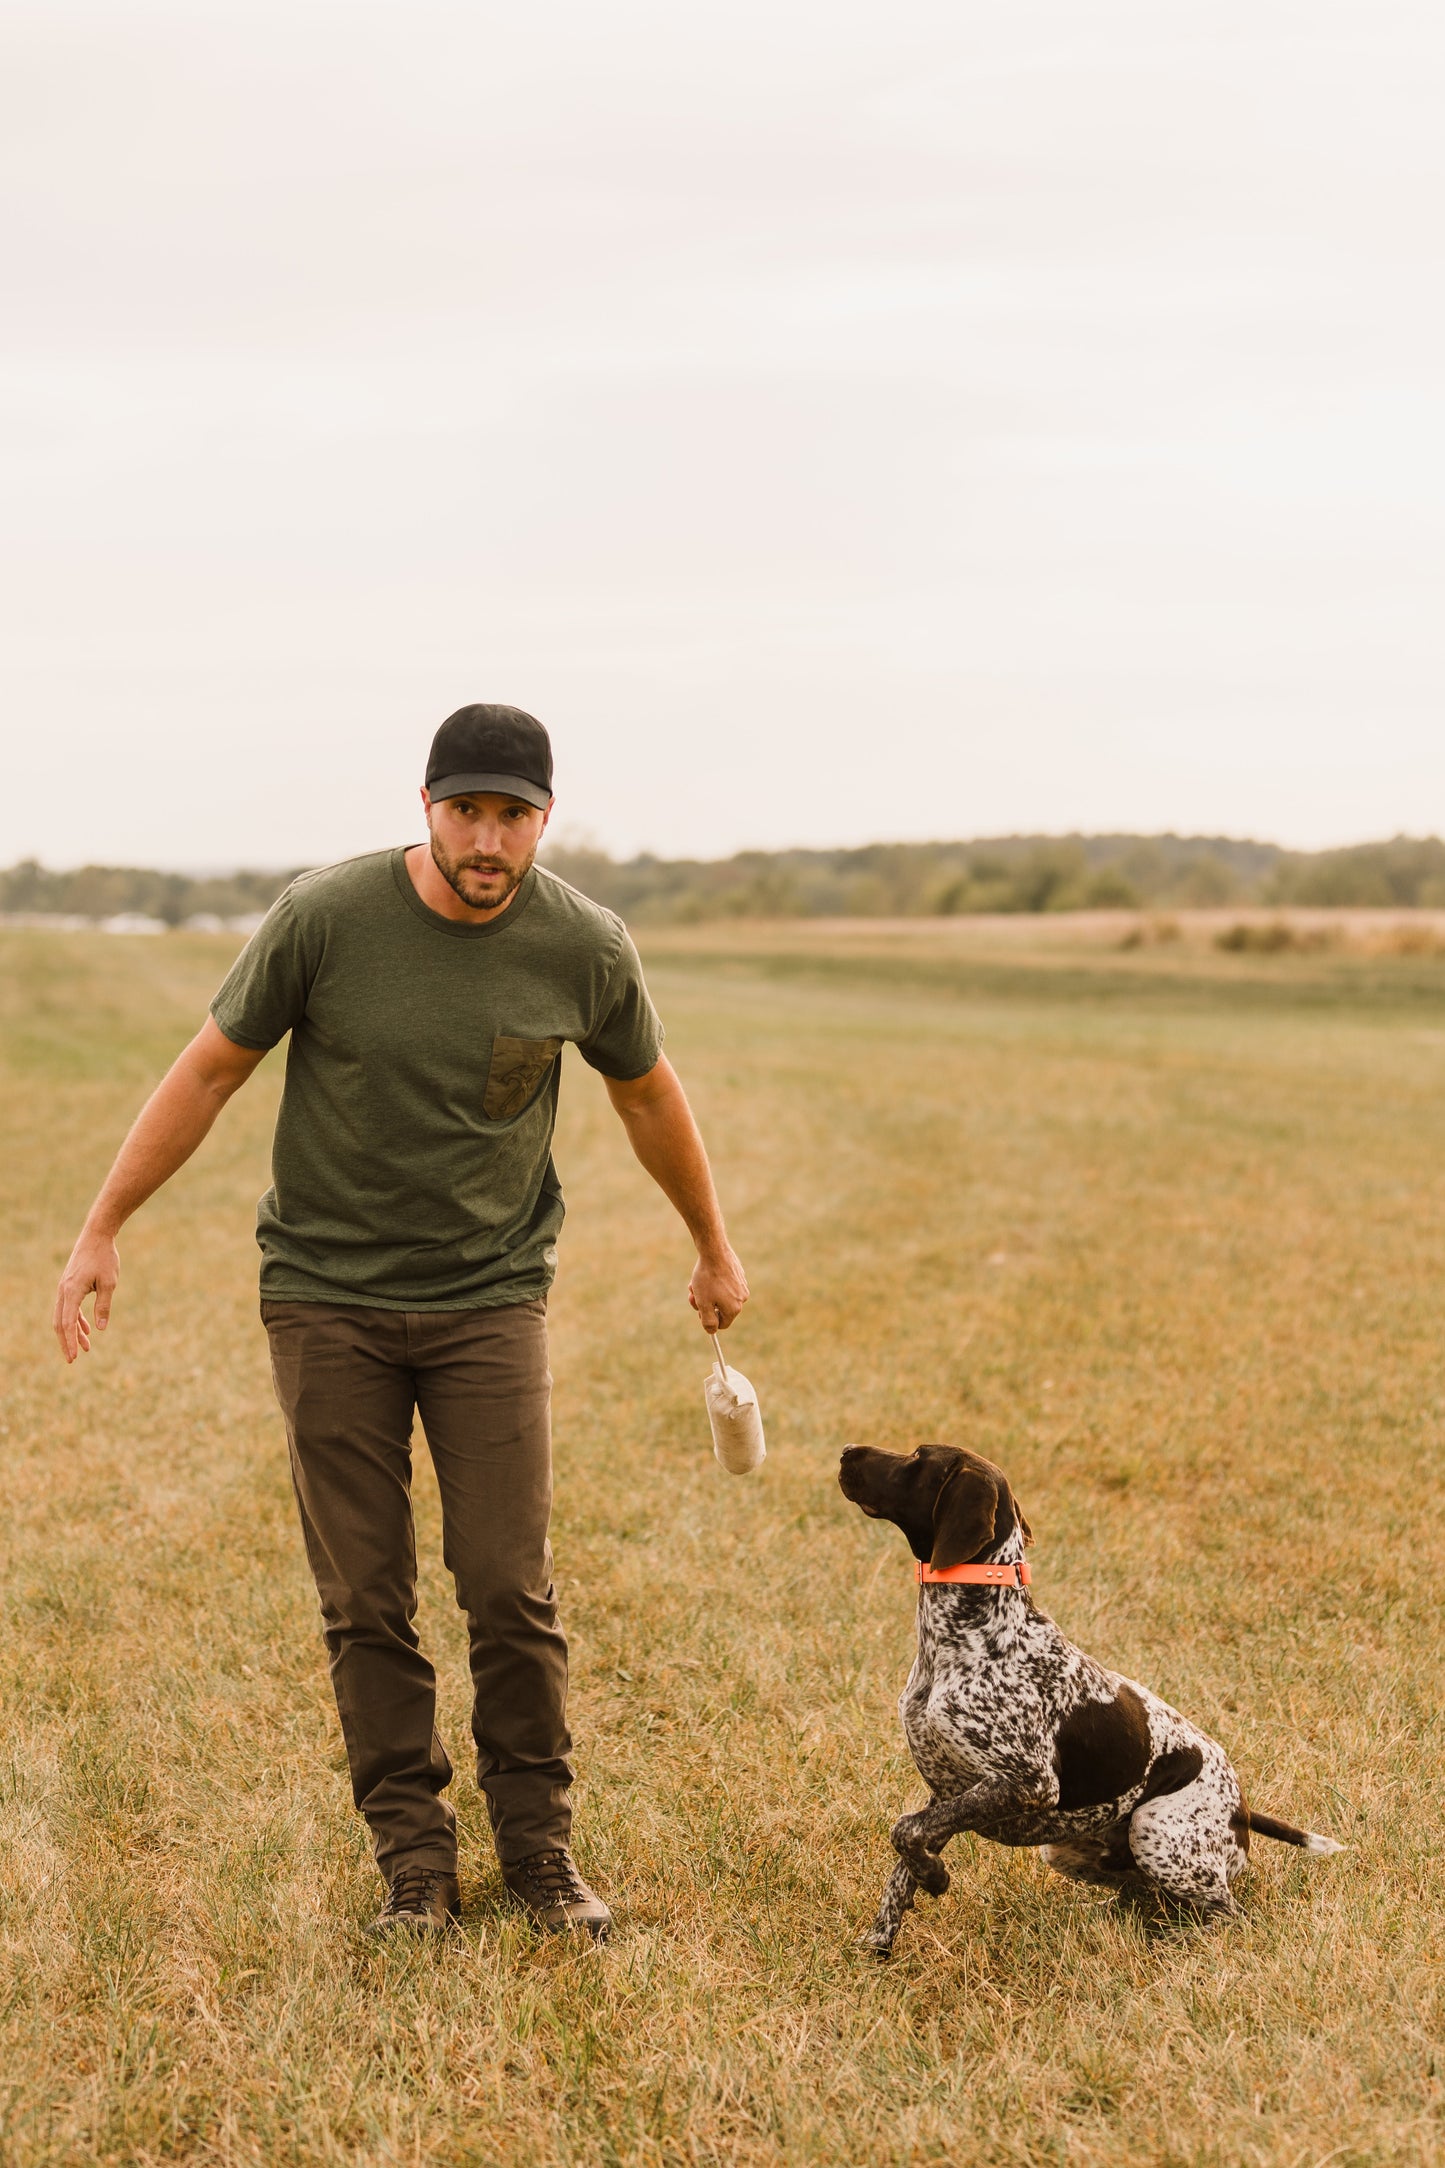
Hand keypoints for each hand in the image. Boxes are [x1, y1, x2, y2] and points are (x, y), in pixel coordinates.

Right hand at [53, 1227, 119, 1363]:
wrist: (96, 1236)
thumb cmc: (104, 1258)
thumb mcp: (109, 1283)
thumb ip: (104, 1305)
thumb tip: (101, 1328)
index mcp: (71, 1291)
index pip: (67, 1323)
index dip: (71, 1341)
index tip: (75, 1357)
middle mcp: (63, 1291)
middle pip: (60, 1323)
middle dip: (66, 1342)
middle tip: (73, 1360)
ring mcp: (64, 1288)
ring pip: (64, 1316)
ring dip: (73, 1332)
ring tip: (86, 1348)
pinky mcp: (69, 1285)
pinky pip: (69, 1307)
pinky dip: (76, 1320)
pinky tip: (89, 1329)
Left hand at [689, 1245, 748, 1332]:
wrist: (714, 1251)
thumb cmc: (707, 1278)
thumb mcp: (703, 1303)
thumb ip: (708, 1321)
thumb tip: (711, 1331)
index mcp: (734, 1308)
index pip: (722, 1324)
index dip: (708, 1319)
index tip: (699, 1310)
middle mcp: (742, 1299)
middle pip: (721, 1309)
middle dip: (705, 1303)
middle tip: (692, 1295)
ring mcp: (742, 1285)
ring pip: (721, 1296)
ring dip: (707, 1292)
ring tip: (695, 1283)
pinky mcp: (739, 1274)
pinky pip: (726, 1285)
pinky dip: (715, 1282)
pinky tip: (706, 1273)